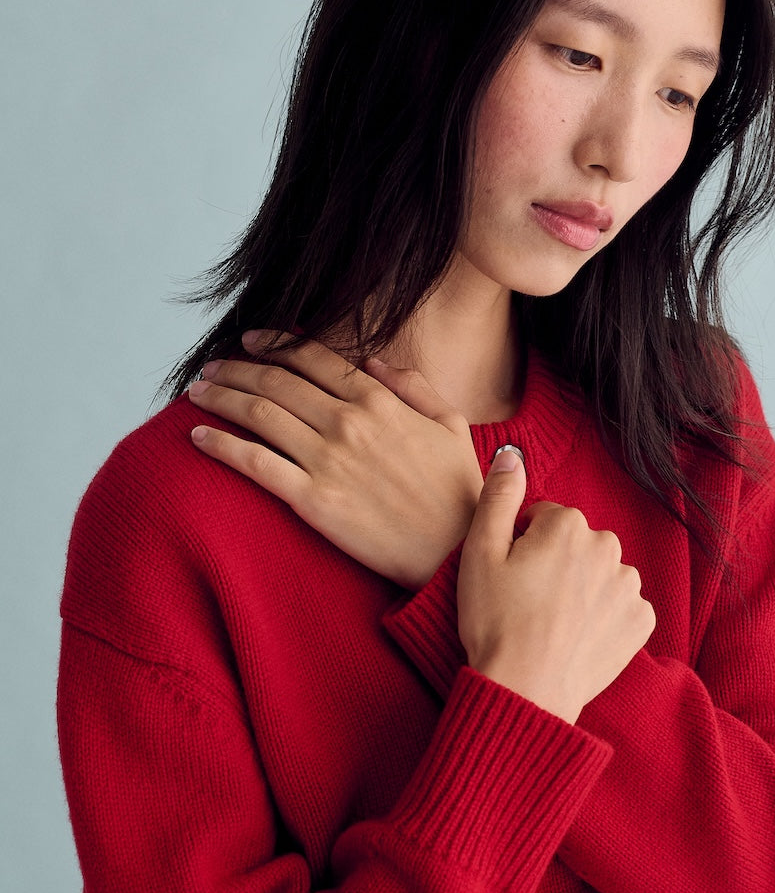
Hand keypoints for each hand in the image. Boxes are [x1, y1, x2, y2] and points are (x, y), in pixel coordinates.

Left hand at [188, 332, 483, 588]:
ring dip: (220, 396)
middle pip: (276, 380)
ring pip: (258, 414)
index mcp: (378, 401)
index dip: (276, 343)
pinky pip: (255, 464)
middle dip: (236, 367)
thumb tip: (373, 362)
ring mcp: (327, 460)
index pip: (313, 358)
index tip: (251, 340)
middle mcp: (347, 422)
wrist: (454, 552)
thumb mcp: (451, 425)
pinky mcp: (312, 500)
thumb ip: (413, 387)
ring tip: (197, 391)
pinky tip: (198, 436)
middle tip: (212, 365)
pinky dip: (221, 445)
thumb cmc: (459, 492)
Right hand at [458, 449, 654, 722]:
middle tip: (526, 600)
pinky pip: (621, 606)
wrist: (525, 689)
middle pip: (575, 543)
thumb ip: (499, 495)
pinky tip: (576, 635)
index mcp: (568, 524)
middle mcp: (608, 547)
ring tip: (550, 621)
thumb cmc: (496, 621)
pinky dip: (603, 617)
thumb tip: (512, 454)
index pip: (542, 518)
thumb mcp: (480, 551)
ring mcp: (629, 587)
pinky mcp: (641, 623)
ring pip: (599, 573)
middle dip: (554, 562)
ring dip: (581, 588)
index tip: (507, 576)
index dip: (519, 545)